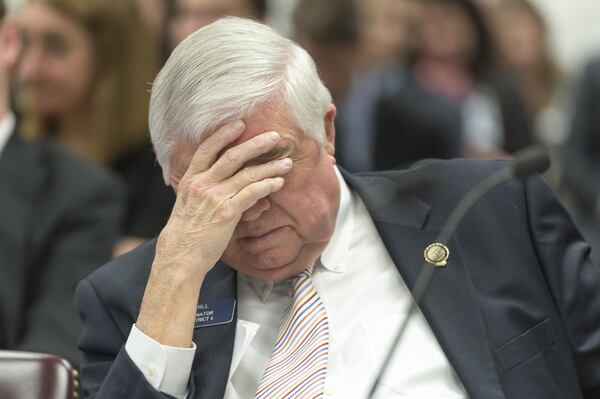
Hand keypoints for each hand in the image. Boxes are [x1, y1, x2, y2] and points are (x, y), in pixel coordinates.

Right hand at [154, 120, 291, 277]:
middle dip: (256, 144)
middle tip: (274, 136)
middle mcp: (202, 184)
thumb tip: (222, 182)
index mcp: (190, 180)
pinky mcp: (227, 211)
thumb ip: (203, 189)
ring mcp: (215, 197)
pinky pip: (252, 193)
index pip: (206, 149)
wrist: (180, 255)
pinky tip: (278, 182)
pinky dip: (267, 185)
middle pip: (232, 156)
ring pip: (246, 174)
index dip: (223, 134)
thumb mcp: (187, 204)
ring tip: (286, 163)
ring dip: (269, 166)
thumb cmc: (186, 233)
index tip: (239, 124)